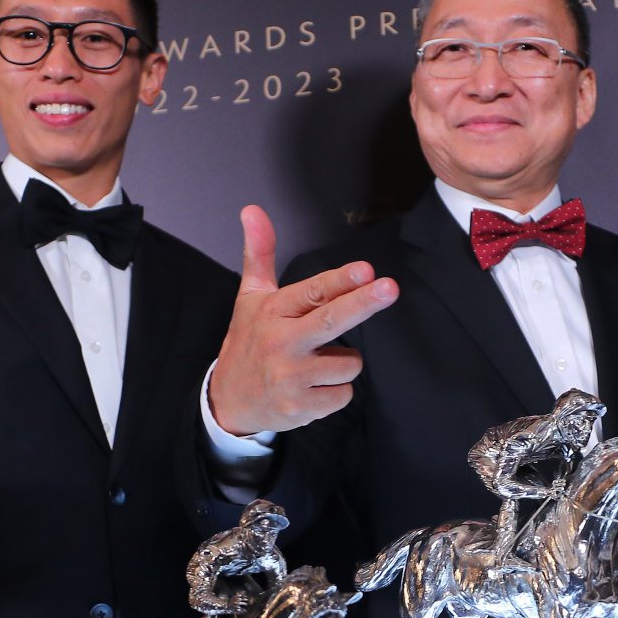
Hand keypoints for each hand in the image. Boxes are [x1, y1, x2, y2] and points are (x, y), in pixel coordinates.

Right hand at [207, 205, 397, 434]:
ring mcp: (289, 377)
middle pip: (331, 321)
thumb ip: (260, 253)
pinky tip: (313, 388)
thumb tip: (252, 209)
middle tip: (389, 289)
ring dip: (343, 362)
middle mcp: (280, 343)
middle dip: (363, 303)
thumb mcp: (250, 296)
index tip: (365, 270)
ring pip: (348, 363)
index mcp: (272, 312)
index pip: (312, 292)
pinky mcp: (299, 408)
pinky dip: (336, 391)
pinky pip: (344, 394)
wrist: (228, 400)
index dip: (341, 281)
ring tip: (315, 363)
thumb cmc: (248, 341)